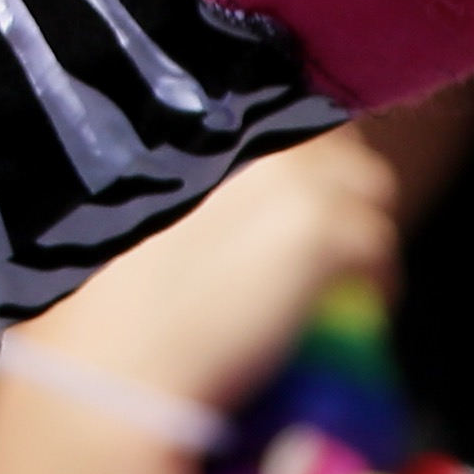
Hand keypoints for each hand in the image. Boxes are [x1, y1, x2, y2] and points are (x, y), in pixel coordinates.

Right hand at [0, 129, 409, 473]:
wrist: (113, 366)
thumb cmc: (92, 304)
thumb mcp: (125, 216)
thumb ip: (180, 190)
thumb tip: (222, 200)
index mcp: (188, 128)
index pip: (274, 108)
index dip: (294, 149)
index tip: (289, 189)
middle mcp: (243, 140)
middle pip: (333, 139)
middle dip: (335, 179)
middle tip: (320, 231)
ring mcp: (286, 183)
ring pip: (369, 184)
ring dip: (358, 222)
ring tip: (341, 270)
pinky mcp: (321, 236)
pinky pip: (380, 244)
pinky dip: (375, 274)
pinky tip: (354, 305)